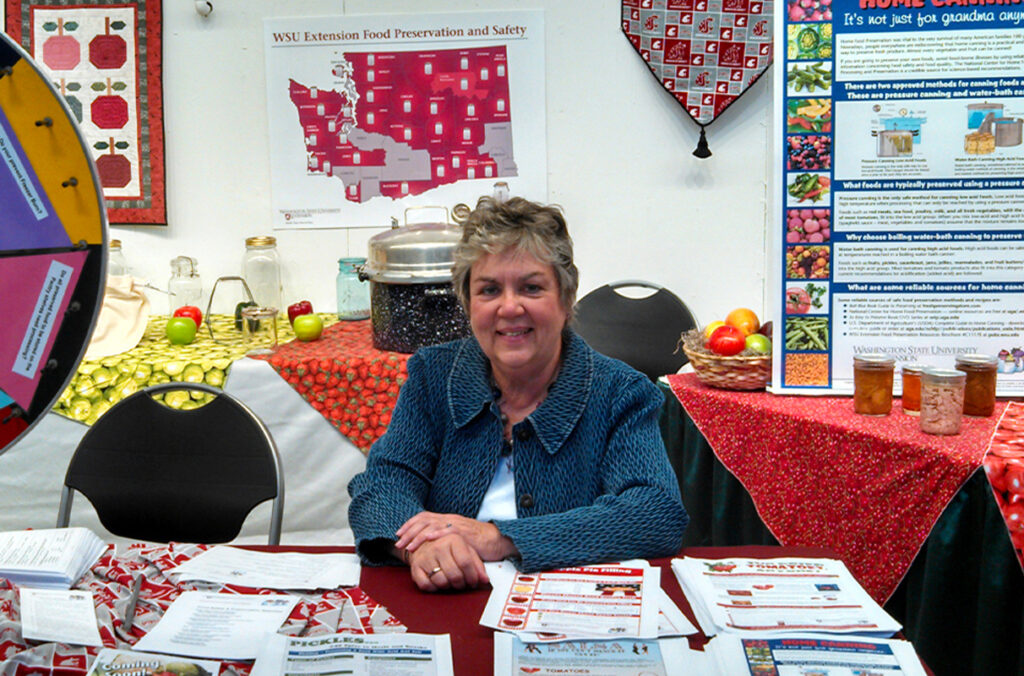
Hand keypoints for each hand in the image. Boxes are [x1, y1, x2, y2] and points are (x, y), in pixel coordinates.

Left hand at [396, 512, 516, 561]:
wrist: (497, 540)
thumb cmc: (479, 543)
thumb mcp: (458, 540)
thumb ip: (446, 540)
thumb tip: (431, 549)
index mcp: (447, 520)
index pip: (424, 517)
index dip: (409, 524)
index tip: (399, 533)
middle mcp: (449, 519)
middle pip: (423, 520)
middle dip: (408, 531)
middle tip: (398, 542)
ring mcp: (455, 524)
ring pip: (431, 525)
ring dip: (417, 535)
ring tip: (408, 546)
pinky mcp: (463, 532)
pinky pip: (446, 531)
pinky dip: (434, 534)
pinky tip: (426, 540)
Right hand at [407, 533, 487, 591]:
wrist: (424, 543)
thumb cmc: (448, 548)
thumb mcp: (465, 550)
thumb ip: (477, 564)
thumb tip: (485, 580)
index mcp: (453, 539)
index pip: (466, 563)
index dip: (472, 576)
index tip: (473, 582)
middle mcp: (438, 546)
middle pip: (455, 575)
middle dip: (461, 584)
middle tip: (462, 584)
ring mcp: (425, 556)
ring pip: (442, 582)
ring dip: (448, 587)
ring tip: (451, 581)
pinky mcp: (415, 567)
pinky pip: (427, 586)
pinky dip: (434, 588)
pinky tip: (438, 582)